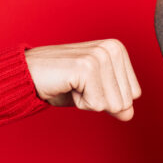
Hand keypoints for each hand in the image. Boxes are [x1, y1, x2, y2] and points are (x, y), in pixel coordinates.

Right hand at [24, 39, 141, 119]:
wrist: (28, 75)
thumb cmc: (61, 82)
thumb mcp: (95, 94)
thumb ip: (116, 102)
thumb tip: (129, 114)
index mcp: (118, 50)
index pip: (134, 94)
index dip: (108, 97)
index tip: (88, 84)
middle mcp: (112, 48)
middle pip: (125, 101)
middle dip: (100, 101)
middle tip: (79, 85)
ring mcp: (100, 56)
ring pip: (113, 104)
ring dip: (89, 102)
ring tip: (73, 85)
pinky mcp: (87, 67)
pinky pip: (97, 104)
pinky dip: (80, 103)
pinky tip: (68, 86)